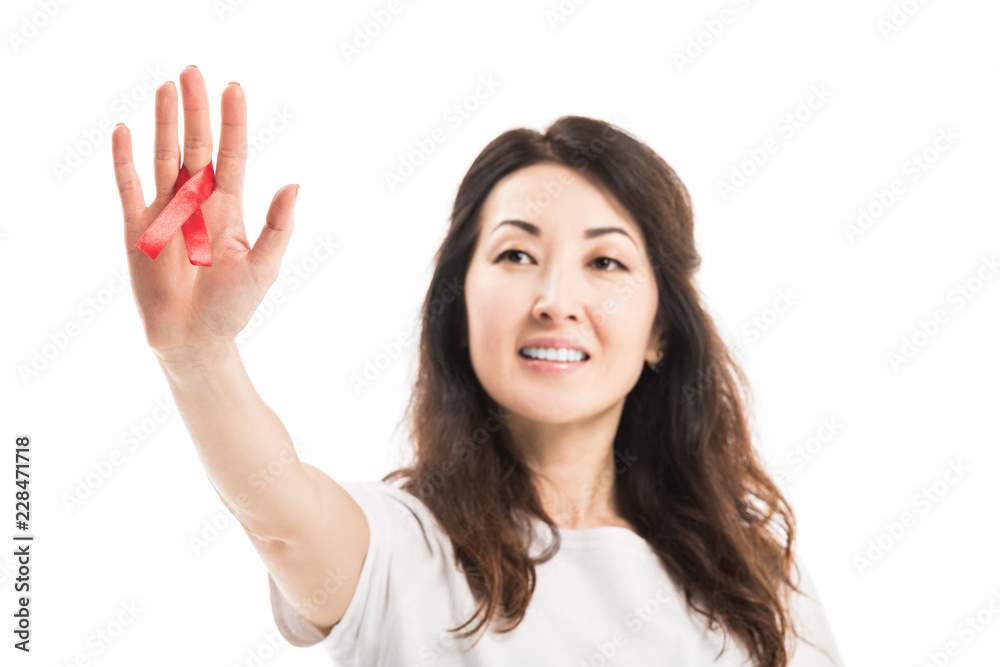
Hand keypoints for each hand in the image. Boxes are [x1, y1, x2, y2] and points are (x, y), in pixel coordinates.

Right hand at [112, 66, 296, 362]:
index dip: (233, 123)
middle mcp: (197, 202)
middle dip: (196, 109)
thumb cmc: (235, 307)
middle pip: (196, 146)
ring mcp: (165, 212)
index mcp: (229, 208)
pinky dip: (125, 159)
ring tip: (167, 86)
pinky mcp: (136, 228)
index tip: (235, 88)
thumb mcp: (264, 266)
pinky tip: (124, 129)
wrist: (196, 340)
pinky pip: (129, 186)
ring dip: (165, 122)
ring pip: (164, 156)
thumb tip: (295, 183)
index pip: (231, 155)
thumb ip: (278, 224)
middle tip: (193, 70)